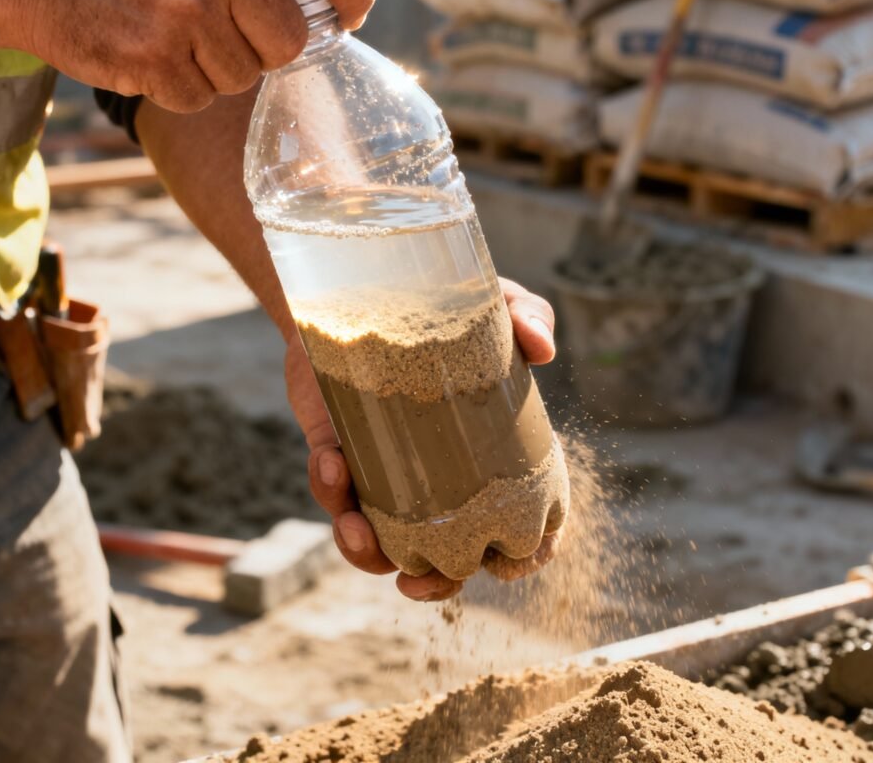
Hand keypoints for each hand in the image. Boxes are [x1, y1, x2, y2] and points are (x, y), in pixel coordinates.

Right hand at [17, 0, 375, 111]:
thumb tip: (335, 10)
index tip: (350, 17)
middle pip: (292, 41)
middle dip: (266, 49)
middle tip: (225, 29)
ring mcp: (182, 8)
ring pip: (245, 77)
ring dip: (215, 69)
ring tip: (172, 31)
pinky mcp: (151, 57)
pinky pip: (200, 98)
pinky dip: (179, 88)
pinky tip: (148, 53)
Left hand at [286, 278, 557, 602]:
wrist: (362, 287)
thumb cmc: (440, 306)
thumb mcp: (490, 305)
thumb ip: (528, 316)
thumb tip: (543, 350)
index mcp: (485, 454)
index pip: (520, 522)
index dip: (525, 556)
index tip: (512, 565)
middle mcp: (435, 474)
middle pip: (444, 554)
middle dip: (432, 585)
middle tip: (416, 583)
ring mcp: (384, 468)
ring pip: (377, 537)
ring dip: (364, 551)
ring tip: (357, 529)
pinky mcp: (337, 450)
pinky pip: (331, 488)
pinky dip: (329, 487)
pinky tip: (331, 464)